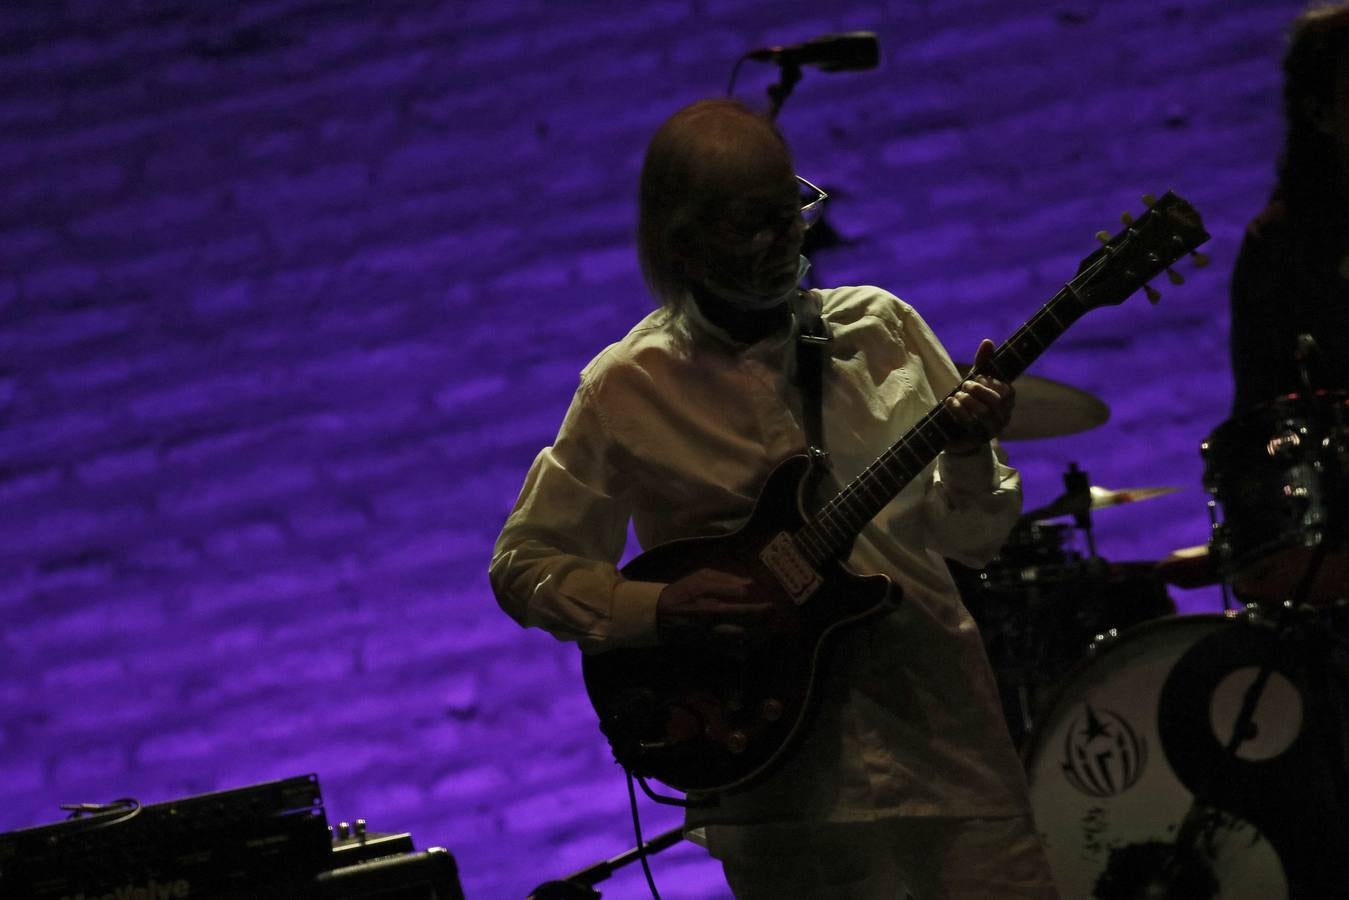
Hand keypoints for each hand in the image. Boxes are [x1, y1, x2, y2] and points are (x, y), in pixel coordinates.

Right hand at [656, 568, 770, 645]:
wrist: (659, 615)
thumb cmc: (683, 592)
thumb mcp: (701, 576)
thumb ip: (726, 579)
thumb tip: (749, 583)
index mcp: (712, 594)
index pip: (743, 595)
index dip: (759, 595)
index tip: (771, 596)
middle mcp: (714, 614)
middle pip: (747, 616)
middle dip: (765, 615)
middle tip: (777, 613)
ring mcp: (712, 631)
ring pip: (742, 635)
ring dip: (759, 634)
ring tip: (771, 630)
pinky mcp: (708, 644)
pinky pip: (730, 650)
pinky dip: (742, 651)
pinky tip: (750, 648)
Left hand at [945, 338, 1014, 453]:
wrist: (958, 430)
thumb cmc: (972, 400)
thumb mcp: (977, 380)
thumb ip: (983, 362)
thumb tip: (988, 341)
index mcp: (1008, 401)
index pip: (1006, 389)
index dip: (990, 382)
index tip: (976, 377)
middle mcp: (1005, 416)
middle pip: (996, 401)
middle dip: (978, 390)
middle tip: (964, 384)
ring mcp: (993, 430)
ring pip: (984, 413)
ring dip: (967, 400)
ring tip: (956, 394)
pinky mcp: (978, 439)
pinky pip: (971, 424)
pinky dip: (958, 410)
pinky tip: (949, 402)